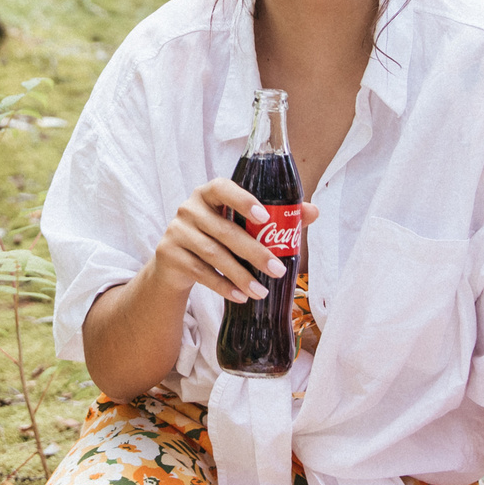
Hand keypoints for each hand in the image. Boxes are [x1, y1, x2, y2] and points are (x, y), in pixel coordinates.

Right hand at [146, 177, 316, 305]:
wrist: (176, 262)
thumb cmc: (216, 237)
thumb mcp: (239, 224)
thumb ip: (275, 216)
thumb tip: (313, 211)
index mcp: (208, 193)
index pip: (223, 188)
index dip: (243, 201)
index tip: (266, 217)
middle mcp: (189, 208)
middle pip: (225, 230)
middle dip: (254, 252)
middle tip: (278, 269)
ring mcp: (177, 231)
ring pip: (214, 254)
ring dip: (241, 275)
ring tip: (261, 291)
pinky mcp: (170, 255)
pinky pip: (201, 272)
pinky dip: (223, 286)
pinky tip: (241, 296)